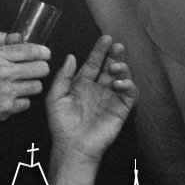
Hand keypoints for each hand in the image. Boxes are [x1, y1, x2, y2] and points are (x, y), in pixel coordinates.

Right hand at [0, 31, 50, 128]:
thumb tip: (15, 36)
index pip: (31, 50)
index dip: (43, 52)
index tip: (45, 54)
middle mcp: (4, 72)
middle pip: (41, 69)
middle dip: (41, 68)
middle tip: (36, 70)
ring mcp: (6, 91)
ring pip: (36, 87)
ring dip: (31, 86)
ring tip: (22, 85)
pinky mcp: (7, 108)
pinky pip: (26, 103)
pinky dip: (21, 101)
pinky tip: (11, 98)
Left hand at [46, 35, 137, 162]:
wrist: (72, 146)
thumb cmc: (61, 124)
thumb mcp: (55, 97)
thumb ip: (63, 77)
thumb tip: (71, 57)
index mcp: (82, 85)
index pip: (93, 64)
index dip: (99, 51)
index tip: (105, 38)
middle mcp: (97, 89)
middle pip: (109, 67)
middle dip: (114, 55)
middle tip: (117, 46)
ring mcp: (110, 98)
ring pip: (121, 78)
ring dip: (122, 69)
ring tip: (115, 66)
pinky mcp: (120, 109)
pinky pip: (130, 94)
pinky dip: (129, 85)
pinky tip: (119, 83)